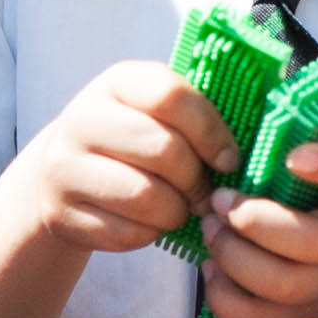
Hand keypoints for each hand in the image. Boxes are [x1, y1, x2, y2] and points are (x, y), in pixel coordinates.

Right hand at [5, 61, 240, 256]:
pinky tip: (148, 222)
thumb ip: (197, 116)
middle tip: (206, 193)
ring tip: (179, 208)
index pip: (171, 96)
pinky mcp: (62, 213)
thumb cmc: (134, 143)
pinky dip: (149, 234)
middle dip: (197, 179)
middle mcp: (81, 119)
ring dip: (176, 211)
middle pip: (164, 150)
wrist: (63, 177)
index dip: (211, 131)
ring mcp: (64, 167)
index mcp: (116, 83)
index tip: (230, 159)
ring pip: (146, 197)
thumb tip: (255, 146)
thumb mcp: (157, 114)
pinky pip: (127, 232)